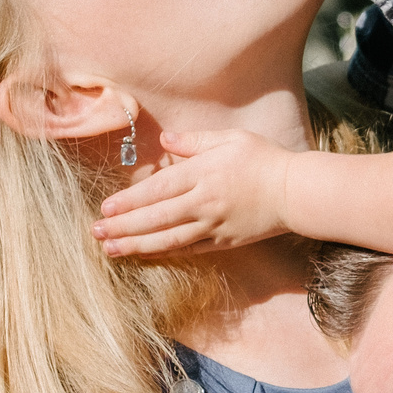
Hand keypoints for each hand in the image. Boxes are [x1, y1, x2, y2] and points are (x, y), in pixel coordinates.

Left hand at [92, 127, 291, 256]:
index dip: (129, 202)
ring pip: (168, 239)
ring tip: (110, 250)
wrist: (296, 192)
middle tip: (96, 232)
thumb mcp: (230, 139)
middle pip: (155, 218)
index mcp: (202, 174)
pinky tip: (144, 253)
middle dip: (122, 227)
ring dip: (136, 245)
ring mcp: (213, 226)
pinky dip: (164, 253)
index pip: (157, 191)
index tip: (105, 208)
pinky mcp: (224, 242)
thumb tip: (165, 139)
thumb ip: (194, 140)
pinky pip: (188, 249)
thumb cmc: (264, 160)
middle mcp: (204, 203)